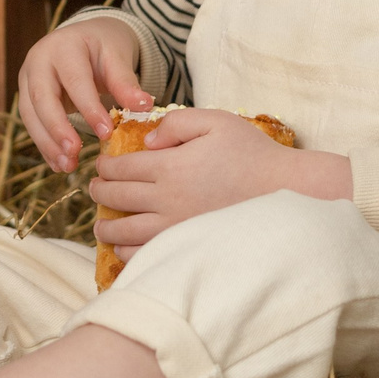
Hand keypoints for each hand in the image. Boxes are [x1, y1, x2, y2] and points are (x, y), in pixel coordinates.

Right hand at [15, 19, 151, 172]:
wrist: (83, 38)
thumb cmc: (102, 47)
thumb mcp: (116, 56)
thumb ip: (125, 82)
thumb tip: (144, 106)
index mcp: (64, 45)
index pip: (74, 80)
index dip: (88, 108)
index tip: (106, 133)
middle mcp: (39, 59)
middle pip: (42, 97)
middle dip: (57, 129)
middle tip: (75, 153)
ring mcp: (27, 78)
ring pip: (30, 114)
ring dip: (48, 143)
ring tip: (68, 166)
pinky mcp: (25, 96)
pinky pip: (31, 123)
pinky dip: (45, 145)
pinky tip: (59, 163)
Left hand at [89, 111, 350, 264]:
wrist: (284, 193)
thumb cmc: (252, 154)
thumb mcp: (215, 121)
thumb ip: (176, 124)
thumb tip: (146, 142)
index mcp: (169, 167)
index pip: (121, 168)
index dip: (105, 166)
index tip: (101, 165)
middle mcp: (166, 200)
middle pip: (115, 199)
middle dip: (99, 193)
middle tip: (94, 190)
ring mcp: (174, 229)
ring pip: (123, 232)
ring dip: (105, 227)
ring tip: (102, 225)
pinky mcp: (186, 249)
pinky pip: (145, 256)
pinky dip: (127, 252)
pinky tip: (124, 247)